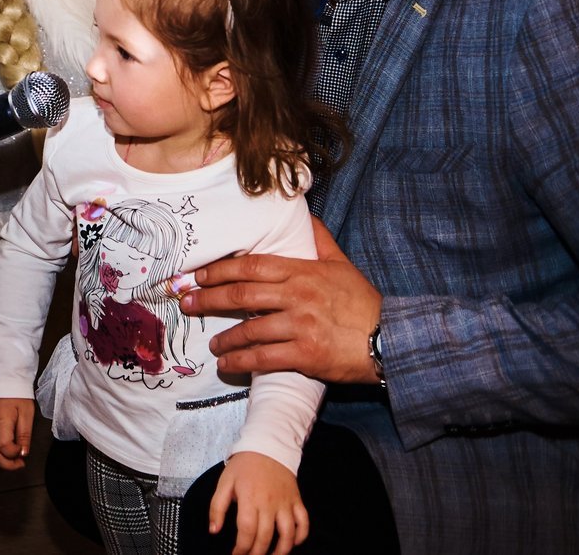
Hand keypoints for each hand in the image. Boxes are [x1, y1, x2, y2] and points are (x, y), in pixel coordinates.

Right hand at [0, 397, 33, 469]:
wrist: (2, 381)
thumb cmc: (16, 395)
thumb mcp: (26, 414)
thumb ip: (24, 435)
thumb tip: (23, 453)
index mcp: (1, 422)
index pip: (4, 447)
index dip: (14, 454)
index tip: (23, 452)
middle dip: (7, 464)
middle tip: (19, 464)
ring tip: (11, 459)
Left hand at [179, 218, 381, 383]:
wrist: (391, 340)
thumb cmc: (364, 304)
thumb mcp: (342, 265)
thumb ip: (319, 241)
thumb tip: (305, 216)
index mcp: (303, 272)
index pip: (252, 266)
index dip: (220, 270)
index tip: (199, 275)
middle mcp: (297, 296)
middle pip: (242, 294)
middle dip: (208, 298)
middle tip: (187, 303)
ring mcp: (300, 325)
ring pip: (249, 329)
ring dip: (224, 337)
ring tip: (212, 343)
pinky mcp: (305, 354)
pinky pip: (263, 357)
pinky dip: (240, 361)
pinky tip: (227, 364)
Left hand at [209, 451, 307, 554]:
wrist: (268, 446)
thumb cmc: (244, 466)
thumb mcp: (224, 482)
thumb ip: (217, 507)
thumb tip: (214, 531)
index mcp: (249, 498)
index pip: (247, 531)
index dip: (241, 548)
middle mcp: (269, 503)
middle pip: (265, 536)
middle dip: (257, 553)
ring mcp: (285, 503)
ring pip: (288, 534)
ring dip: (281, 550)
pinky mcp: (297, 501)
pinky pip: (304, 522)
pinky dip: (301, 536)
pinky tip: (292, 543)